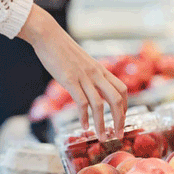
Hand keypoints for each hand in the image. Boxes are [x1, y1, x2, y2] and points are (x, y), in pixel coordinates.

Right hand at [18, 5, 126, 139]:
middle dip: (120, 120)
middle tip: (118, 135)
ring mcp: (83, 77)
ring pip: (100, 105)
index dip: (125, 107)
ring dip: (102, 124)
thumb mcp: (81, 61)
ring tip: (101, 137)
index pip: (122, 89)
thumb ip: (88, 74)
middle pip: (117, 99)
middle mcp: (96, 74)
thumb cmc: (61, 48)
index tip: (122, 120)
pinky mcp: (69, 80)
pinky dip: (84, 117)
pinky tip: (83, 126)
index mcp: (100, 69)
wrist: (48, 35)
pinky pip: (81, 102)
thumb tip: (89, 86)